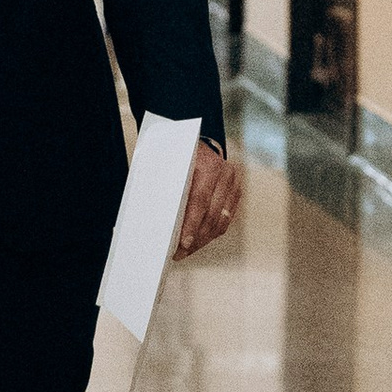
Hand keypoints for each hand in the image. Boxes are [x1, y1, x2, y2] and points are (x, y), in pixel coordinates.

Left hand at [174, 141, 243, 259]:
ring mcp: (233, 183)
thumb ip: (166, 186)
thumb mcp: (169, 162)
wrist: (195, 138)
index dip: (191, 224)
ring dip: (203, 239)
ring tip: (187, 250)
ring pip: (221, 221)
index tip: (183, 243)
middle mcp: (225, 173)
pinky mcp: (236, 191)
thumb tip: (156, 218)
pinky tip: (199, 240)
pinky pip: (226, 219)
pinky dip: (212, 232)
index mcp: (207, 164)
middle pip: (212, 215)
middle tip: (180, 253)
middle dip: (195, 238)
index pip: (199, 200)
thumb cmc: (177, 153)